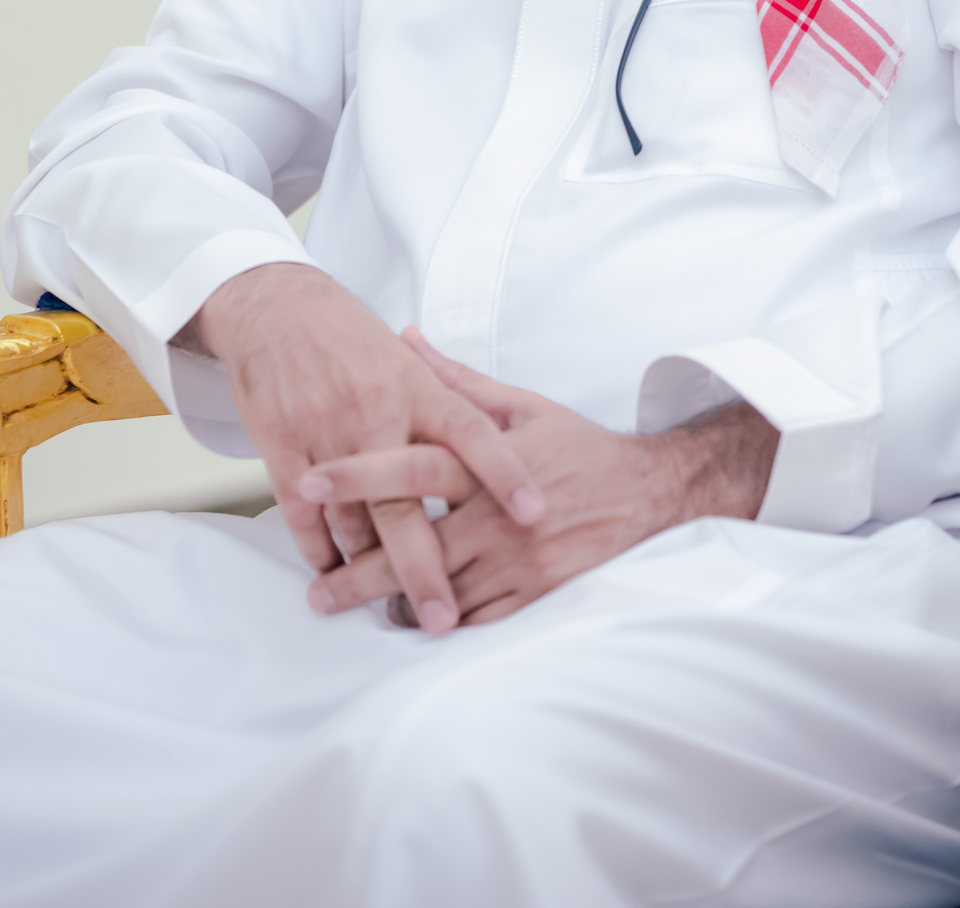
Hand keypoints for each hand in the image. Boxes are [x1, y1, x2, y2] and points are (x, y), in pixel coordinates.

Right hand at [175, 267, 543, 632]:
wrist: (278, 311)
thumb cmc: (351, 339)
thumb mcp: (408, 362)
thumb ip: (453, 400)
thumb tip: (504, 437)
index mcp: (416, 387)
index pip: (472, 432)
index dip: (506, 472)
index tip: (535, 515)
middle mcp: (376, 412)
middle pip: (404, 503)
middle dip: (423, 567)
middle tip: (443, 617)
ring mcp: (327, 434)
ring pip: (352, 520)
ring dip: (369, 569)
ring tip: (393, 608)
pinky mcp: (284, 450)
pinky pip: (305, 517)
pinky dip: (320, 550)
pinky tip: (335, 573)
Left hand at [302, 330, 777, 625]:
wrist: (648, 492)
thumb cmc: (577, 445)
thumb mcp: (518, 405)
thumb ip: (454, 379)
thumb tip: (405, 338)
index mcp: (488, 462)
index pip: (414, 466)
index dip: (361, 473)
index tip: (311, 481)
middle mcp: (498, 516)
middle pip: (416, 545)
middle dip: (360, 569)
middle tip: (315, 587)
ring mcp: (517, 561)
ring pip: (441, 592)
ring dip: (391, 602)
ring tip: (344, 606)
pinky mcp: (535, 594)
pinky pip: (477, 618)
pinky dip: (440, 622)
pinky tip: (409, 622)